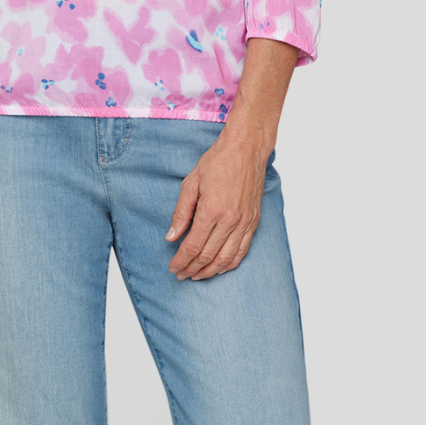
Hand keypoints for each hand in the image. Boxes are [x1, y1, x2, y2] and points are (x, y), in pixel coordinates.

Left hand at [165, 127, 269, 280]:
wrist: (246, 149)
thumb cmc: (217, 161)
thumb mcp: (191, 183)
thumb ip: (181, 213)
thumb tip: (171, 237)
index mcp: (212, 211)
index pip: (193, 246)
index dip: (181, 260)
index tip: (173, 267)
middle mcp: (230, 220)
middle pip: (208, 256)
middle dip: (192, 269)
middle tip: (181, 275)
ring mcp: (244, 222)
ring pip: (227, 258)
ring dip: (210, 271)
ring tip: (197, 276)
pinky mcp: (253, 221)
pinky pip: (243, 251)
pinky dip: (230, 263)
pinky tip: (220, 267)